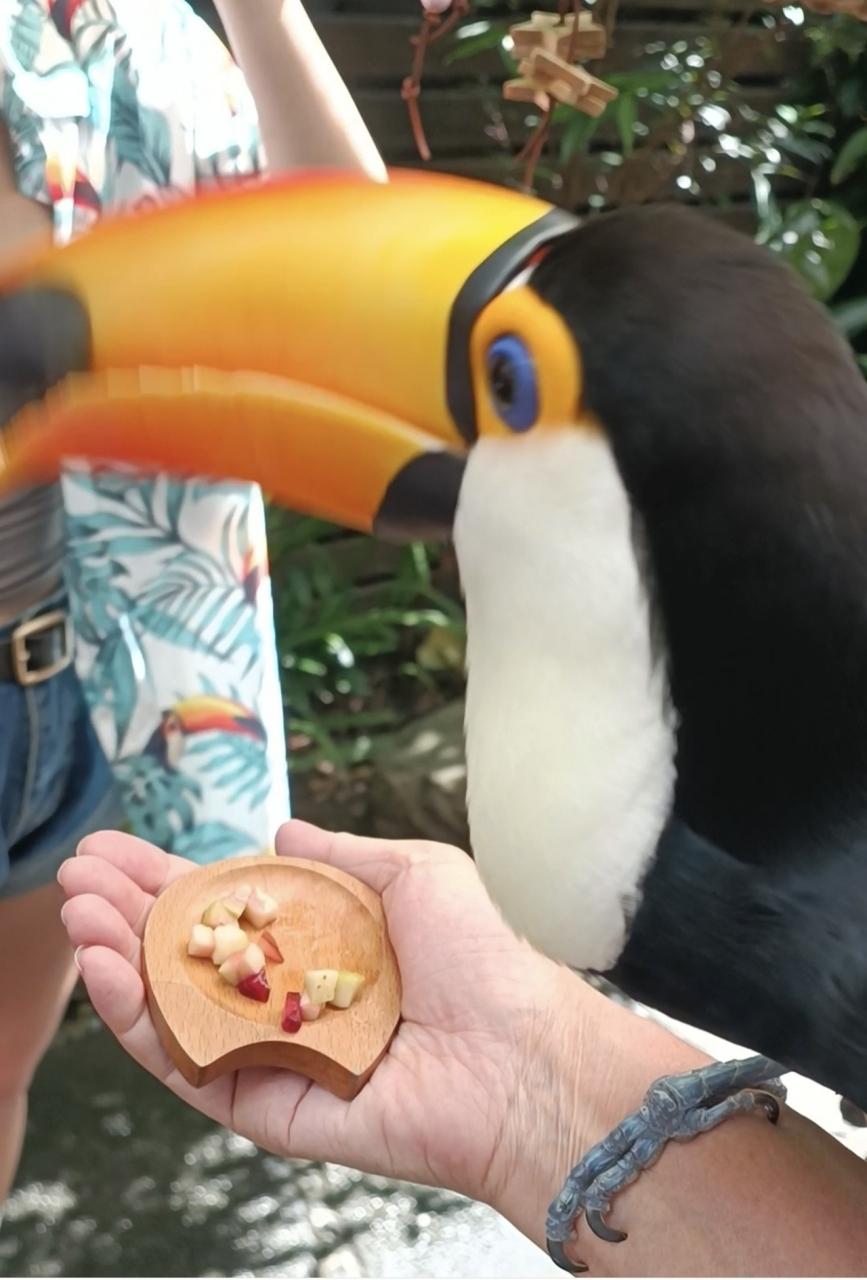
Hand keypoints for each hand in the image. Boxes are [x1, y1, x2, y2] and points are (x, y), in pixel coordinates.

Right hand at [57, 821, 590, 1238]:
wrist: (518, 1057)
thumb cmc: (479, 957)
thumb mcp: (413, 871)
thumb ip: (339, 852)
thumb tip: (279, 827)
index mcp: (315, 947)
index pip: (222, 908)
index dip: (167, 878)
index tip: (114, 848)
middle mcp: (284, 1001)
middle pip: (184, 957)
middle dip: (126, 913)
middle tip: (74, 873)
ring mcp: (268, 1056)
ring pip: (171, 1011)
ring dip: (116, 961)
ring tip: (76, 912)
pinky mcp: (261, 1109)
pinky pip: (186, 1068)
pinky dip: (139, 1022)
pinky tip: (109, 971)